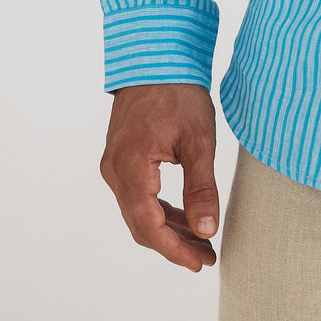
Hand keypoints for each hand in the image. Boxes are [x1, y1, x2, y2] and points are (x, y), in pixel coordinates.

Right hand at [100, 82, 219, 271]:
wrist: (157, 57)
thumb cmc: (179, 92)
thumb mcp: (199, 140)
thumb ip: (201, 188)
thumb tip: (206, 230)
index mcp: (131, 168)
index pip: (149, 226)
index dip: (175, 251)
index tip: (201, 263)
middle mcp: (115, 171)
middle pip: (140, 224)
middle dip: (174, 244)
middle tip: (206, 256)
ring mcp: (114, 164)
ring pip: (138, 212)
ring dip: (167, 229)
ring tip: (201, 241)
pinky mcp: (121, 158)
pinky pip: (137, 195)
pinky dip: (159, 210)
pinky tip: (183, 215)